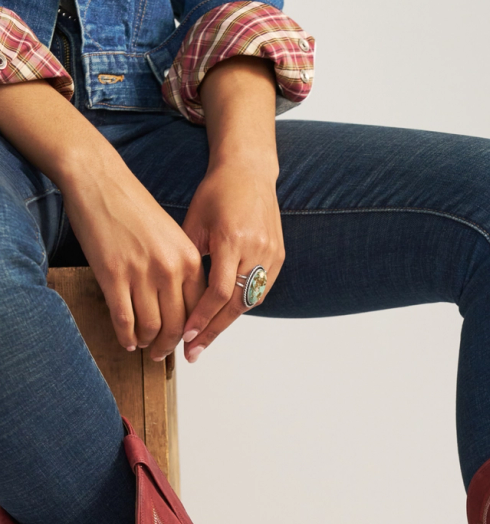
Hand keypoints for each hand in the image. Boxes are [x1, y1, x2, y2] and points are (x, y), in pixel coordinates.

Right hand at [62, 151, 206, 359]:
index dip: (193, 332)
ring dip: (147, 343)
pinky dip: (126, 336)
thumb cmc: (135, 207)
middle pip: (177, 324)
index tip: (186, 343)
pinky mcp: (112, 276)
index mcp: (190, 260)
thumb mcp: (173, 237)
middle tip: (161, 353)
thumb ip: (182, 268)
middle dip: (169, 345)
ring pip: (151, 327)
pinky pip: (124, 320)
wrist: (100, 181)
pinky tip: (125, 341)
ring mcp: (141, 274)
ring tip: (142, 347)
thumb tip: (185, 305)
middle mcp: (170, 269)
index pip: (199, 309)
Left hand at [179, 55, 283, 361]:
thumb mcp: (194, 221)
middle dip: (212, 331)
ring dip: (226, 321)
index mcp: (232, 240)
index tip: (185, 336)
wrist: (250, 171)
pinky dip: (241, 304)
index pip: (217, 292)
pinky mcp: (279, 256)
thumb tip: (175, 295)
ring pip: (249, 301)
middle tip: (194, 352)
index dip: (200, 318)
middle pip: (235, 304)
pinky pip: (260, 290)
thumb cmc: (218, 192)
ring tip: (205, 339)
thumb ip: (189, 258)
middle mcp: (256, 249)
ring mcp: (271, 254)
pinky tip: (223, 316)